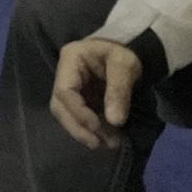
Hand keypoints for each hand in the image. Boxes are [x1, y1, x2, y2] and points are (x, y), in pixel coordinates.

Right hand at [51, 35, 142, 149]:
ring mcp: (71, 89)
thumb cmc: (125, 51)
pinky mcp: (80, 99)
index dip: (78, 112)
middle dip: (78, 128)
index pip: (64, 91)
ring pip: (67, 116)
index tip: (97, 127)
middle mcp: (64, 75)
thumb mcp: (125, 65)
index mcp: (70, 60)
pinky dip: (92, 131)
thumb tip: (115, 122)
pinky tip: (107, 138)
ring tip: (108, 144)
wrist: (131, 47)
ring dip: (85, 133)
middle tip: (99, 144)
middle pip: (60, 107)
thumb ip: (119, 91)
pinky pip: (80, 118)